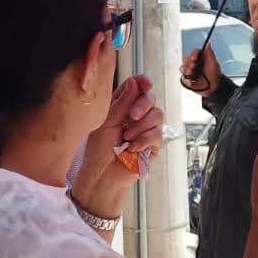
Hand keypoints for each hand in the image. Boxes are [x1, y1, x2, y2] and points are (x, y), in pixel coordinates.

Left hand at [72, 75, 162, 220]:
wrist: (102, 175)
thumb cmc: (99, 150)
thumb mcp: (106, 123)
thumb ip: (121, 103)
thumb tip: (134, 82)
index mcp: (123, 107)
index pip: (137, 88)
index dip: (142, 83)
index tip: (143, 84)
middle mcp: (136, 116)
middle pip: (151, 98)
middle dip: (143, 104)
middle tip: (132, 115)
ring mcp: (146, 130)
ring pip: (158, 115)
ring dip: (141, 126)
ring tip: (126, 138)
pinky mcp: (153, 145)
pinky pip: (158, 135)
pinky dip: (145, 140)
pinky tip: (132, 148)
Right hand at [181, 45, 219, 94]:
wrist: (213, 87)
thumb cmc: (214, 74)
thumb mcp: (214, 63)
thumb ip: (210, 54)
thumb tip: (208, 44)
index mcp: (200, 58)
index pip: (194, 53)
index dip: (193, 55)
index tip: (194, 58)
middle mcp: (194, 63)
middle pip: (186, 59)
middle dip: (188, 63)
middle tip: (193, 67)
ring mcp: (190, 71)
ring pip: (182, 68)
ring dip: (186, 70)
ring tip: (191, 73)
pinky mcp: (187, 79)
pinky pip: (183, 77)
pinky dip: (186, 80)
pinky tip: (191, 81)